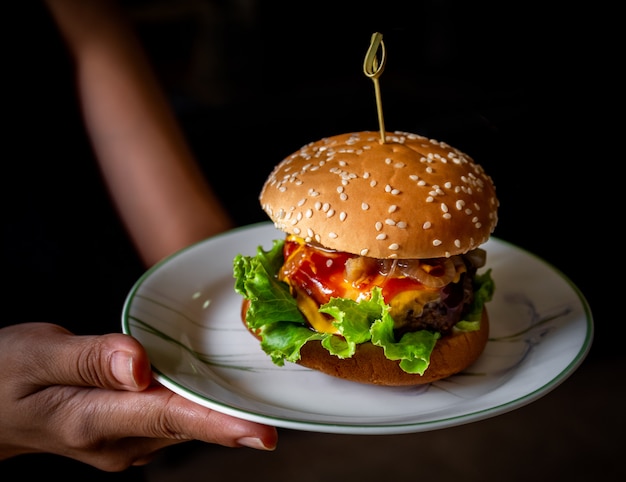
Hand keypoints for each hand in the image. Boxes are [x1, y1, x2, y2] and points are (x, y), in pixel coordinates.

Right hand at [0, 323, 276, 470]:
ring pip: (182, 423)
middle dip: (234, 422)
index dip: (217, 424)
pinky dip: (197, 406)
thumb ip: (89, 358)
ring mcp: (122, 442)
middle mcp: (115, 440)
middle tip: (285, 415)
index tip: (262, 433)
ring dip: (220, 414)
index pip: (166, 417)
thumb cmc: (4, 373)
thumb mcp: (36, 354)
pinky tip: (216, 392)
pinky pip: (171, 419)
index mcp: (91, 418)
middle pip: (185, 425)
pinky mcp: (126, 434)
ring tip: (263, 399)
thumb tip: (139, 365)